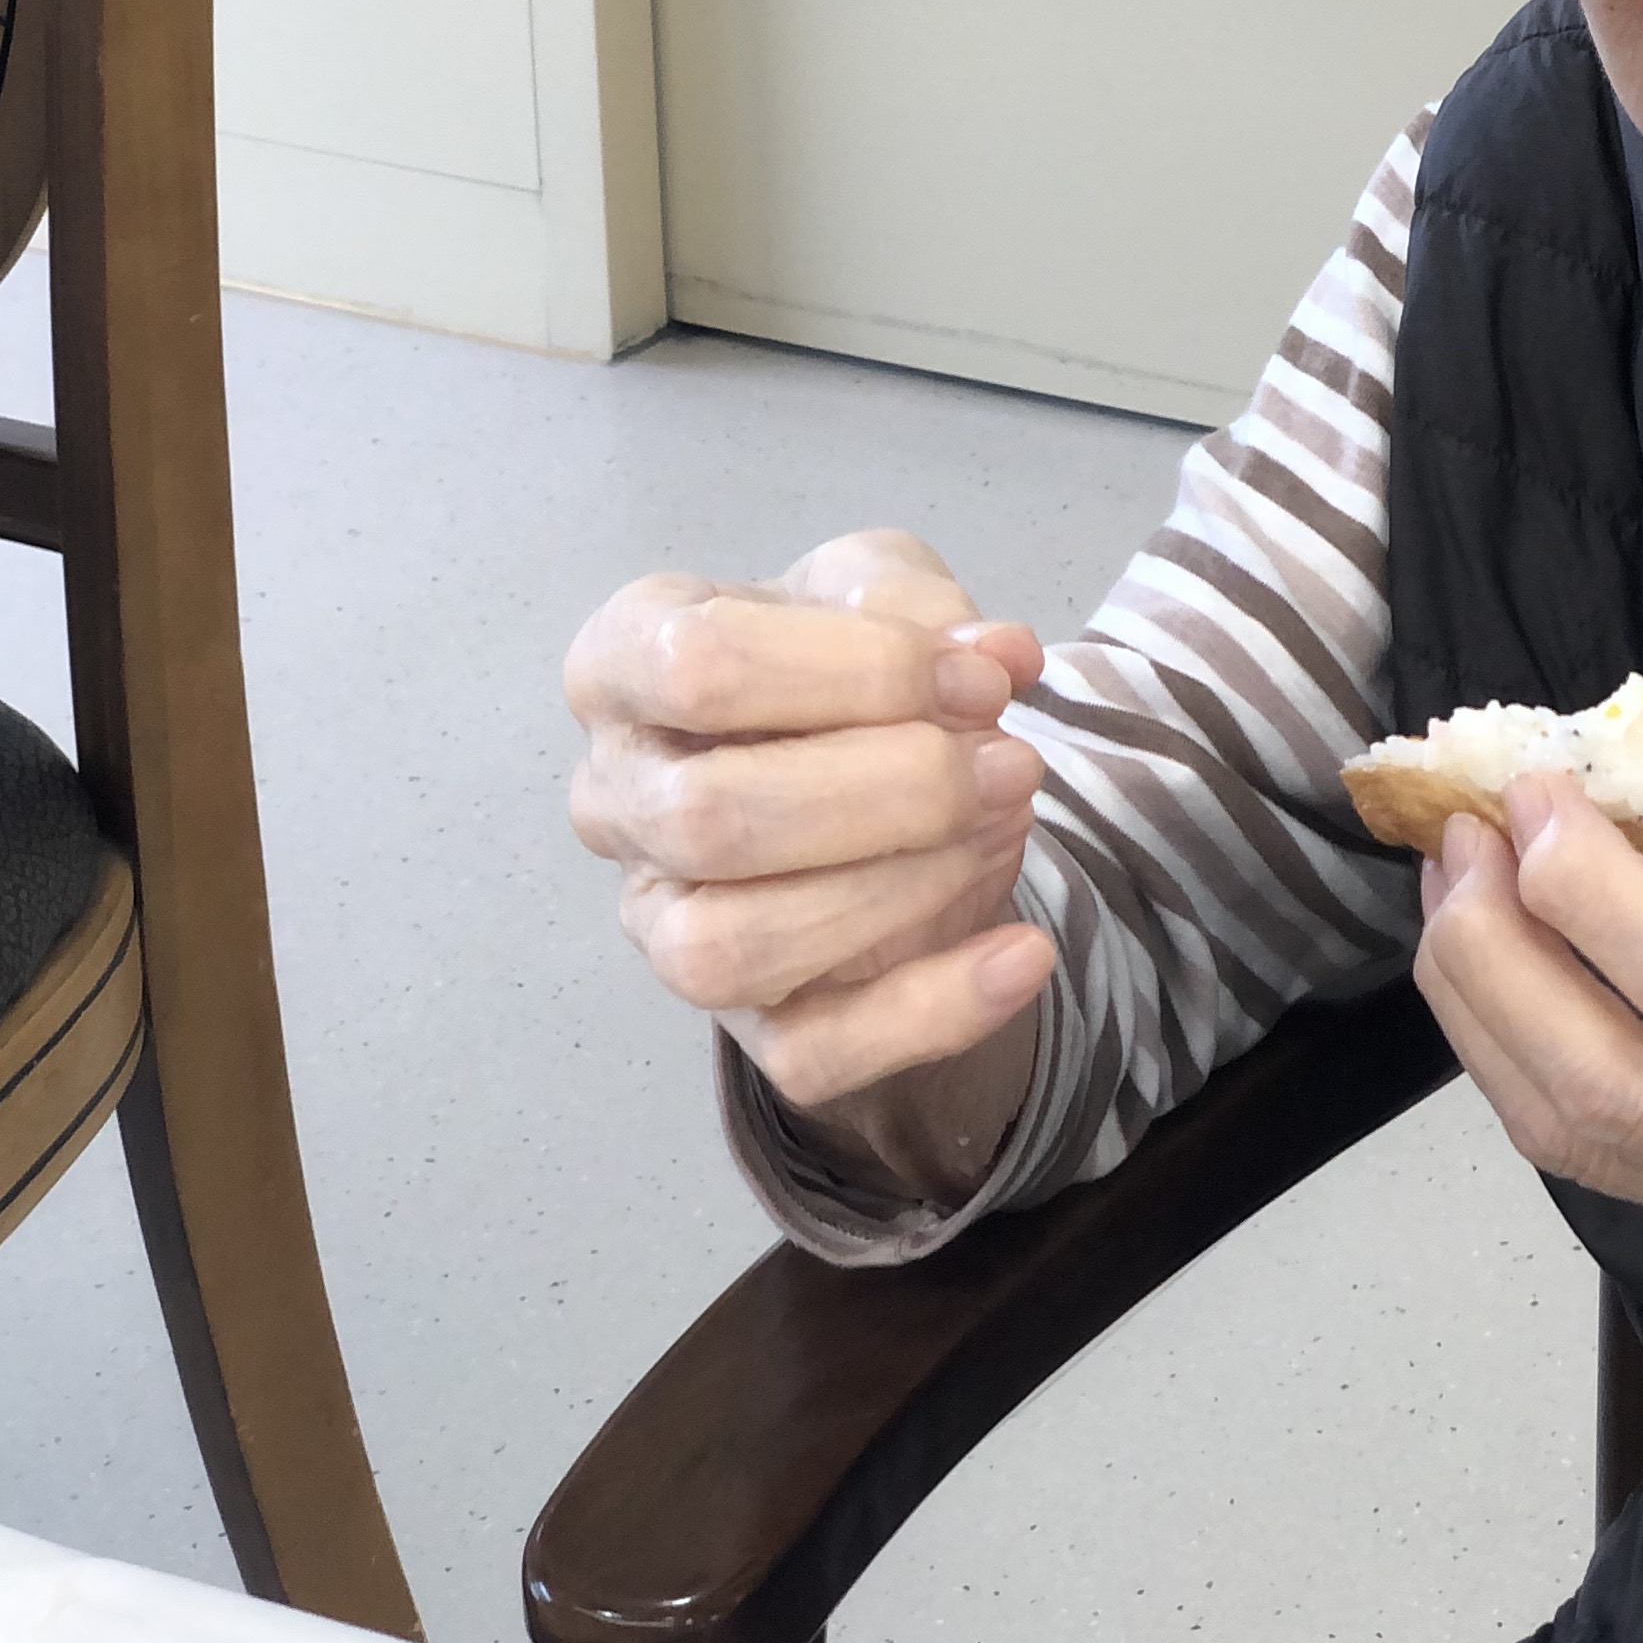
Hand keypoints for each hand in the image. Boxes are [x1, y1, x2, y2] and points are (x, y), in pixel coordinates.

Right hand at [565, 530, 1060, 1154]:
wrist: (869, 780)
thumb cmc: (842, 666)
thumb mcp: (879, 590)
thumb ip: (922, 604)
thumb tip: (996, 657)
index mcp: (624, 667)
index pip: (697, 667)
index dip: (860, 672)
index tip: (981, 677)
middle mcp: (619, 804)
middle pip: (710, 820)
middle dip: (891, 790)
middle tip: (1010, 763)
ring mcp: (667, 928)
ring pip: (731, 949)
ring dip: (897, 890)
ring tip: (1006, 828)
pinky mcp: (749, 1026)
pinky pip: (815, 1053)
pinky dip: (933, 1009)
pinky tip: (1023, 954)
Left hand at [1410, 772, 1642, 1276]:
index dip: (1597, 887)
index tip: (1546, 789)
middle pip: (1603, 1087)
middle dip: (1501, 954)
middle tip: (1465, 834)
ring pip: (1579, 1137)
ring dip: (1487, 1010)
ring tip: (1457, 890)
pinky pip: (1606, 1153)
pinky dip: (1528, 1058)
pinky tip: (1512, 971)